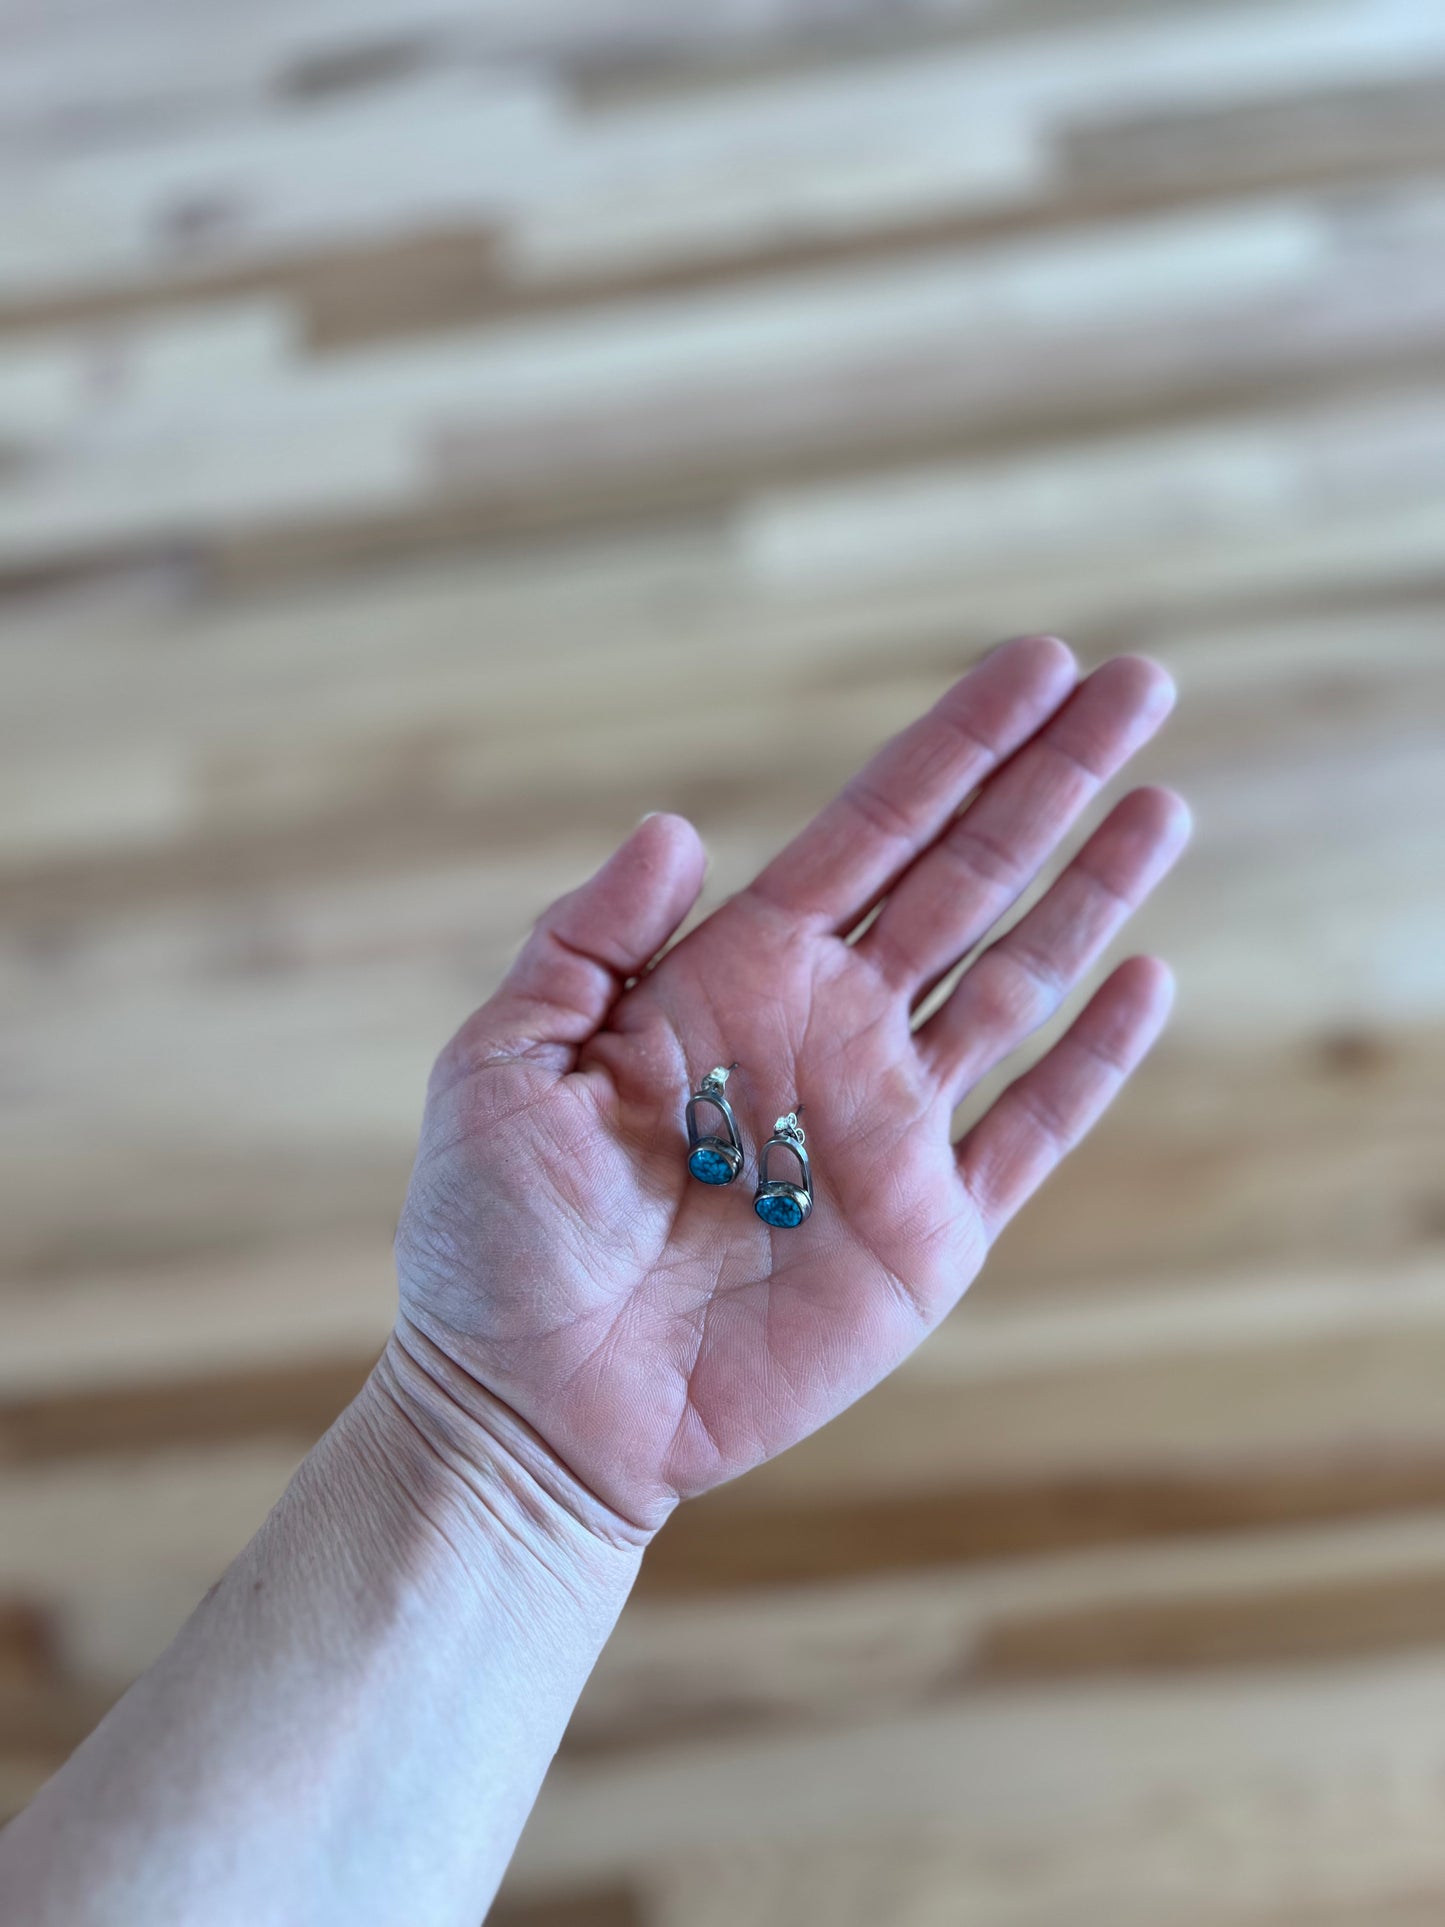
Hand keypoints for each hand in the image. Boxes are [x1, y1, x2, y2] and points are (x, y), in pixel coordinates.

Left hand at [391, 637, 1187, 1536]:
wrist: (532, 1408)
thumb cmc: (494, 1240)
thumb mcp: (503, 1064)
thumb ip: (586, 942)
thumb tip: (678, 826)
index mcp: (735, 977)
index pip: (871, 833)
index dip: (955, 747)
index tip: (1037, 662)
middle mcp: (828, 1033)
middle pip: (966, 879)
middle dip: (1049, 781)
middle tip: (1137, 681)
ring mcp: (886, 1131)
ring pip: (1016, 982)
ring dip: (1092, 892)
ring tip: (1162, 803)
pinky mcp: (927, 1235)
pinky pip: (1030, 1131)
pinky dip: (1091, 1060)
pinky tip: (1147, 979)